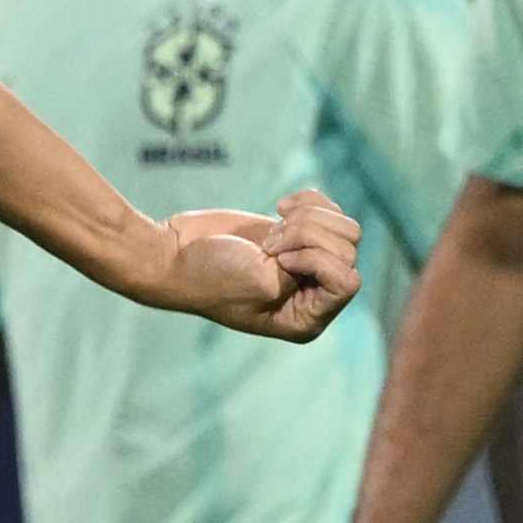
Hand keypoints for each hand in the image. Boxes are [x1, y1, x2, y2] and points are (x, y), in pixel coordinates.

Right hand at [146, 191, 359, 340]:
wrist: (174, 254)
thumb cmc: (210, 278)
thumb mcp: (263, 282)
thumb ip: (310, 268)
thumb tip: (342, 243)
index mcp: (307, 320)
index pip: (348, 280)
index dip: (317, 259)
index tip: (276, 259)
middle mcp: (313, 295)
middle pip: (348, 249)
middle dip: (308, 235)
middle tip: (268, 244)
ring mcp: (307, 263)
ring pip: (345, 228)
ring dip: (308, 218)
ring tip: (274, 227)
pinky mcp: (297, 234)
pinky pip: (329, 210)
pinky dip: (308, 202)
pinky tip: (280, 207)